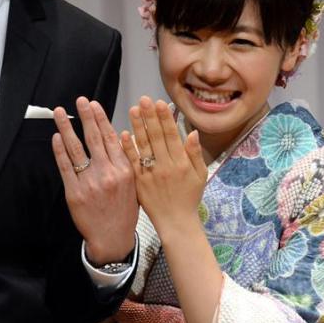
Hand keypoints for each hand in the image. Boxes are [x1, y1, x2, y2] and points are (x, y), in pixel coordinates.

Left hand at [52, 97, 137, 264]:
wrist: (112, 239)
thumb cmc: (124, 212)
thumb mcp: (134, 185)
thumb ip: (127, 162)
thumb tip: (121, 136)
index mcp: (124, 170)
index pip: (111, 138)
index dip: (101, 119)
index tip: (94, 105)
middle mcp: (107, 174)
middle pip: (94, 139)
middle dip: (85, 117)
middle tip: (79, 100)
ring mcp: (90, 183)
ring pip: (77, 149)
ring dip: (67, 128)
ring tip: (60, 113)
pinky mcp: (75, 193)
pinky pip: (66, 167)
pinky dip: (60, 151)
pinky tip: (56, 138)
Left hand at [120, 97, 206, 240]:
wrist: (176, 223)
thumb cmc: (189, 198)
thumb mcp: (200, 175)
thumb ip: (195, 154)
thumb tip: (192, 132)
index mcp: (181, 163)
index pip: (171, 136)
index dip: (165, 118)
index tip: (159, 103)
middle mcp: (165, 166)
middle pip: (156, 137)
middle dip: (149, 117)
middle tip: (143, 99)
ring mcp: (151, 174)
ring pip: (143, 147)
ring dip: (137, 127)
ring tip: (132, 109)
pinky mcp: (139, 182)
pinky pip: (132, 163)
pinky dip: (128, 148)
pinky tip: (123, 134)